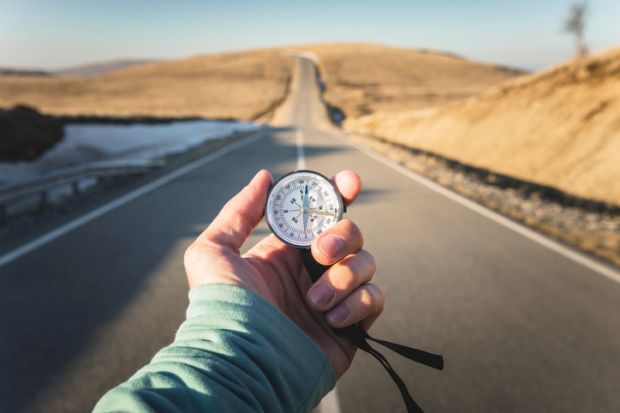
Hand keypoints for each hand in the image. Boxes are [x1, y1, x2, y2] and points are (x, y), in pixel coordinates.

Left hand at [184, 169, 384, 376]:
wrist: (241, 360)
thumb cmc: (221, 307)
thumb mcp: (213, 251)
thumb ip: (238, 211)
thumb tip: (265, 178)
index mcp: (286, 252)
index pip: (321, 215)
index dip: (339, 194)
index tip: (348, 182)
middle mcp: (312, 271)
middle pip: (351, 234)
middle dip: (342, 236)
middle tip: (320, 253)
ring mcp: (334, 298)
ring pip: (366, 263)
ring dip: (343, 276)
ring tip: (314, 301)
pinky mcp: (351, 325)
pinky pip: (375, 298)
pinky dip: (357, 303)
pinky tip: (330, 319)